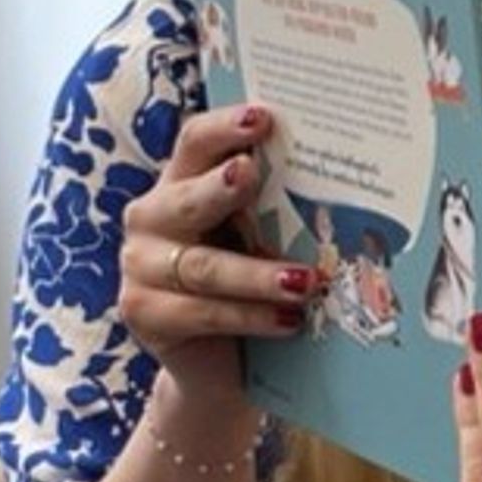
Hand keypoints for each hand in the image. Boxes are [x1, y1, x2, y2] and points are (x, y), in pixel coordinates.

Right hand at [116, 103, 315, 409]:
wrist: (221, 364)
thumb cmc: (249, 289)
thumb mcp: (261, 241)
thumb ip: (276, 211)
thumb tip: (342, 182)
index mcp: (180, 185)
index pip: (194, 145)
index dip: (224, 129)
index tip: (262, 118)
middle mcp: (151, 218)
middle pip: (187, 196)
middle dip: (222, 187)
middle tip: (251, 175)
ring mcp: (139, 266)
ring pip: (204, 266)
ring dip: (259, 275)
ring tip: (306, 282)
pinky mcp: (143, 313)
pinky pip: (202, 312)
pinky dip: (250, 316)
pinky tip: (289, 320)